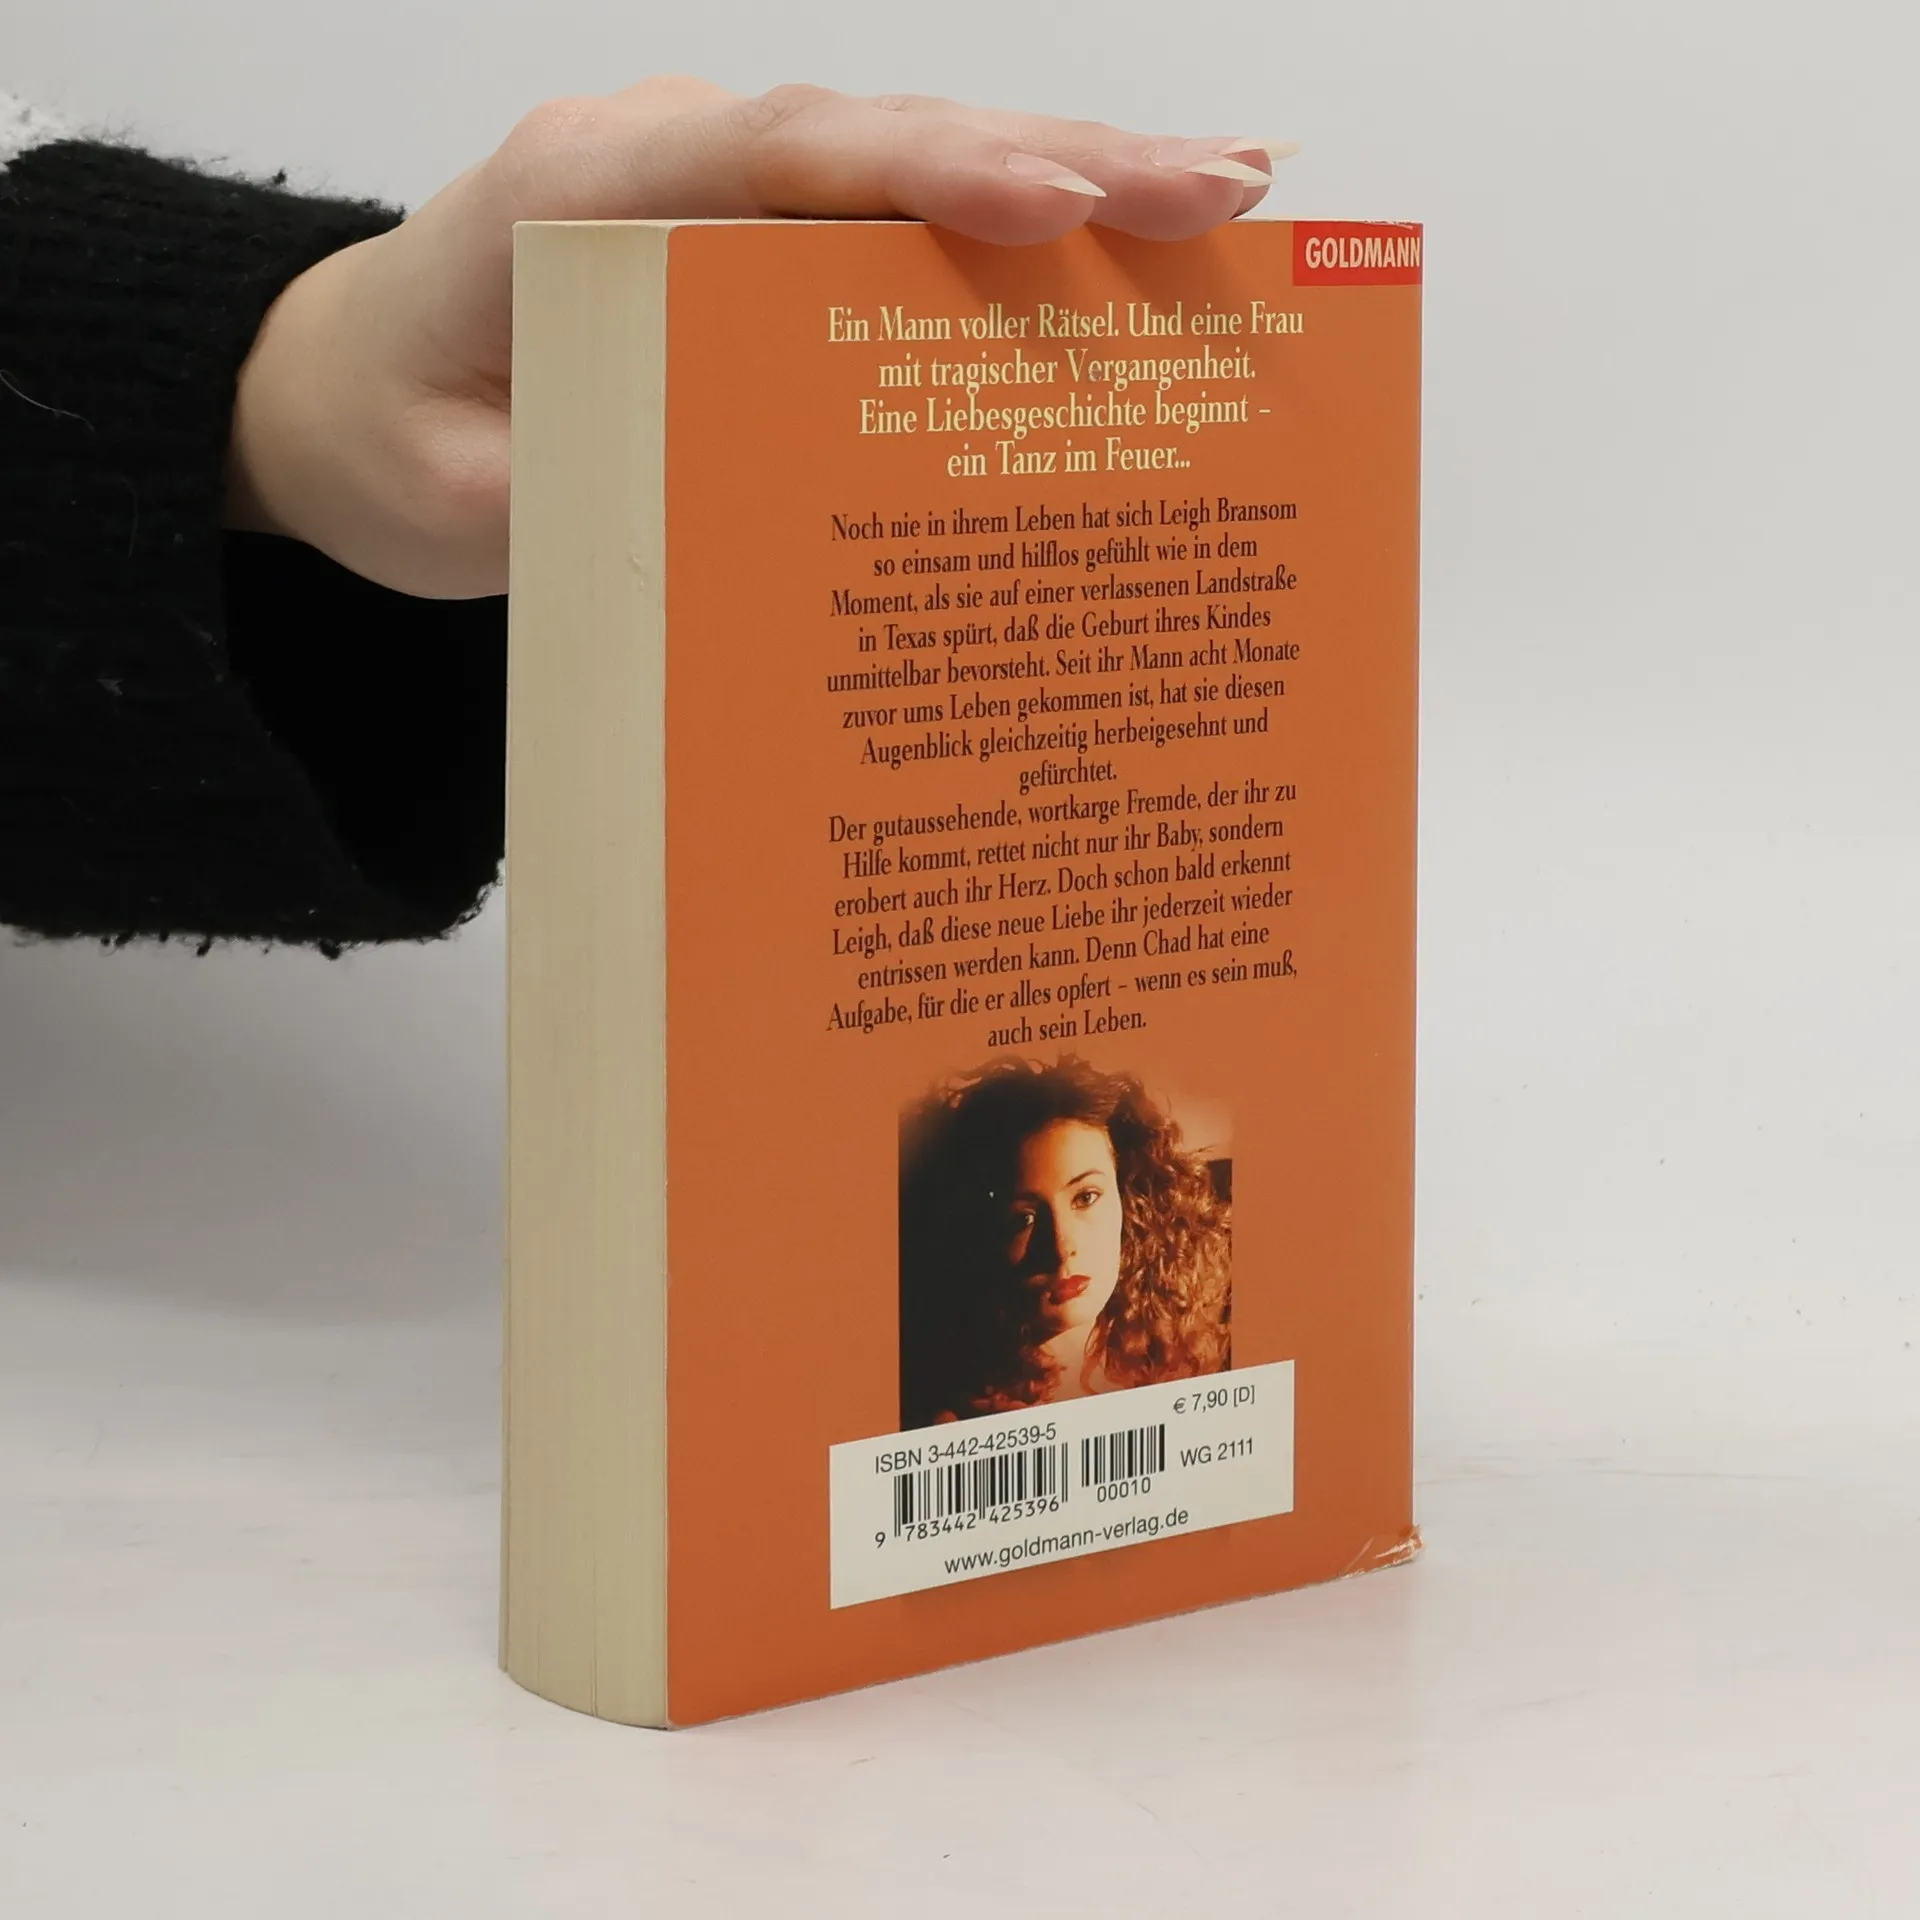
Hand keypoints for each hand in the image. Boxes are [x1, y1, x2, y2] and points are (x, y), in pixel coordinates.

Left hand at [227, 79, 1288, 599]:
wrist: (354, 400)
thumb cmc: (401, 441)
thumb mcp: (459, 498)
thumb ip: (576, 490)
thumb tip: (733, 517)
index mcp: (583, 197)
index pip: (770, 157)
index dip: (918, 172)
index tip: (1050, 203)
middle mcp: (672, 165)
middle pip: (881, 139)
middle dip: (1058, 161)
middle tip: (1221, 192)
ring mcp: (727, 199)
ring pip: (913, 170)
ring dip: (1072, 184)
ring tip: (1227, 207)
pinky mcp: (765, 250)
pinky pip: (900, 228)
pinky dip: (1016, 236)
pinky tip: (1126, 250)